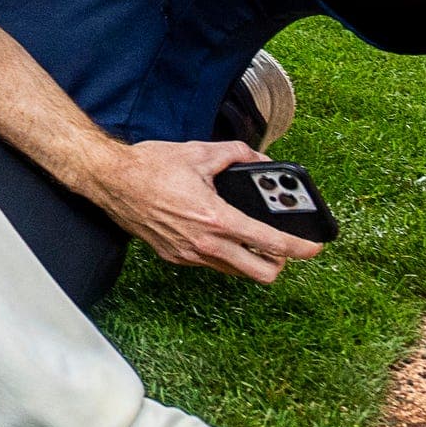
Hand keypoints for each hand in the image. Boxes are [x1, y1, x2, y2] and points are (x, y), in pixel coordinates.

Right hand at [87, 139, 321, 281]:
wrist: (110, 180)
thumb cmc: (148, 167)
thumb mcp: (199, 153)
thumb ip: (235, 155)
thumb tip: (257, 159)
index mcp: (216, 218)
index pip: (272, 243)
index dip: (301, 247)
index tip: (315, 246)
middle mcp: (205, 244)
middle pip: (262, 273)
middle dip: (281, 263)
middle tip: (283, 246)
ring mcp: (189, 255)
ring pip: (237, 271)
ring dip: (251, 258)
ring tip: (252, 237)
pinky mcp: (175, 257)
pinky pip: (212, 264)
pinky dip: (224, 253)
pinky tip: (218, 233)